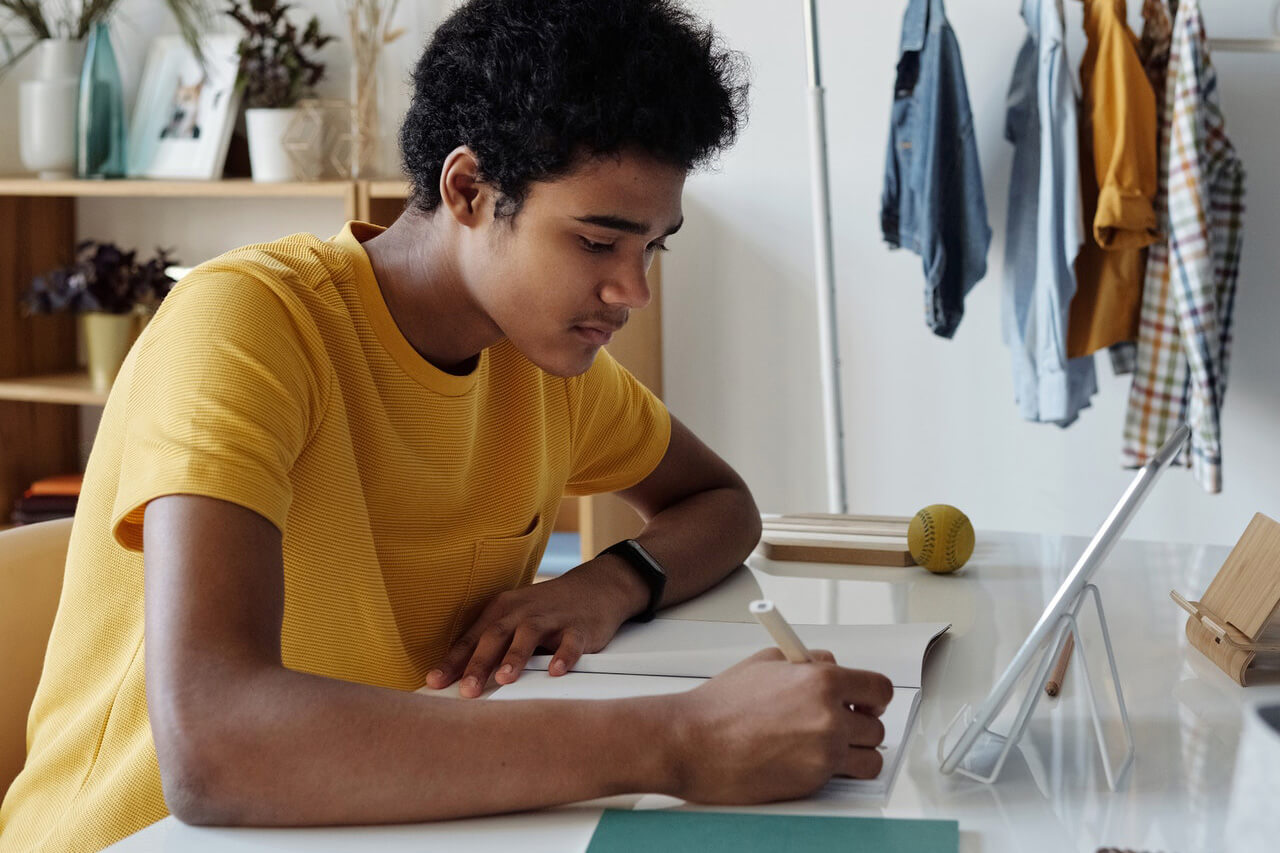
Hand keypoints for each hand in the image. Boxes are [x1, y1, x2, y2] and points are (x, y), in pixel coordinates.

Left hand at [424, 557, 646, 697]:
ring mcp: (552, 618)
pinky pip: (571, 642)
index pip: (472, 638)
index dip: (453, 661)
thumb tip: (458, 677)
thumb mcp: (515, 619)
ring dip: (515, 657)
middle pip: (496, 636)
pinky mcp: (579, 628)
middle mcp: (523, 612)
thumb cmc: (546, 610)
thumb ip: (491, 645)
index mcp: (502, 611)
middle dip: (479, 663)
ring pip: (529, 635)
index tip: (435, 682)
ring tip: (505, 678)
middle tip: (467, 689)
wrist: (595, 587)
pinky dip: (564, 656)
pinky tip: (557, 670)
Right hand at [665, 648, 892, 804]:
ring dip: (856, 753)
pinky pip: (844, 778)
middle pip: (876, 726)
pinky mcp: (813, 782)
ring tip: (833, 746)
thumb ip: (808, 663)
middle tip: (841, 723)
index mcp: (822, 681)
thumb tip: (830, 666)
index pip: (879, 689)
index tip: (868, 701)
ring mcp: (824, 753)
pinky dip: (837, 772)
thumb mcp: (767, 662)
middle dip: (861, 725)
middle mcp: (829, 717)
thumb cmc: (720, 705)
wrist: (694, 742)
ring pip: (869, 758)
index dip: (875, 696)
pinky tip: (814, 761)